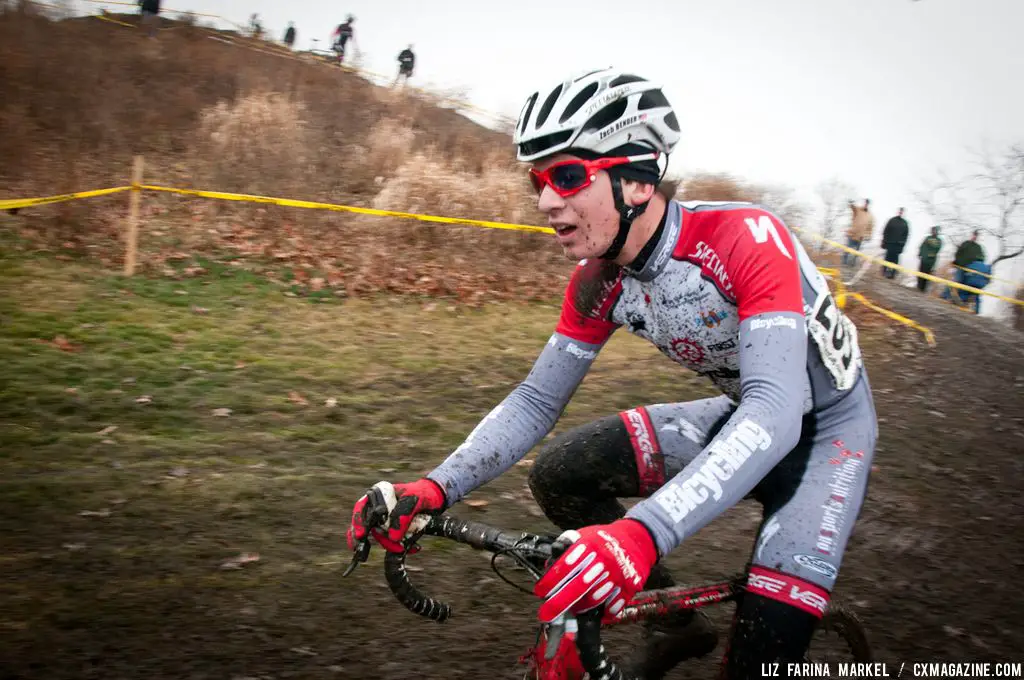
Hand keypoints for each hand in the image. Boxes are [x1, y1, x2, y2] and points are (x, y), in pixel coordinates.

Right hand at [346, 479, 445, 552]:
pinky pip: (391, 541)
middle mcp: (378, 507)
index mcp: (378, 494)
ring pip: (379, 536)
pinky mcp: (393, 529)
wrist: (436, 499)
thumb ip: (402, 514)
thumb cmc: (423, 493)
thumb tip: (392, 536)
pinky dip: (398, 547)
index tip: (361, 535)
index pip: (361, 507)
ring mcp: (385, 519)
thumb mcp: (414, 499)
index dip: (358, 521)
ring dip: (390, 544)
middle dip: (374, 539)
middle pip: (367, 525)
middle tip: (374, 551)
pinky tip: (413, 548)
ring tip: (404, 548)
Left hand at [533, 519, 657, 622]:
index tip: (540, 591)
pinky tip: (596, 609)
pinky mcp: (630, 587)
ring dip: (580, 608)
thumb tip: (549, 565)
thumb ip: (566, 547)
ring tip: (572, 608)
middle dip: (559, 603)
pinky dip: (603, 612)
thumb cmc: (605, 539)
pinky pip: (613, 606)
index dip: (550, 581)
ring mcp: (618, 574)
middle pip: (578, 586)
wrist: (637, 539)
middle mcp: (603, 560)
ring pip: (595, 599)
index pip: (565, 565)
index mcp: (590, 545)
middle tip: (546, 613)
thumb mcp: (584, 535)